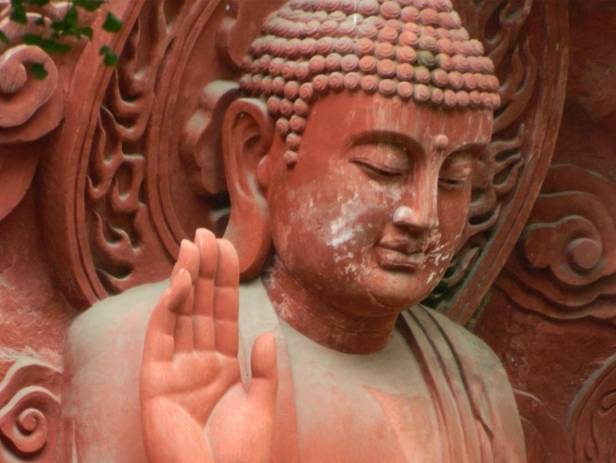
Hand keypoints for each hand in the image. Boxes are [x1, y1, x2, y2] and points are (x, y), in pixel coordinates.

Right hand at [140, 229, 277, 462]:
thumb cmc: (241, 455)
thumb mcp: (261, 406)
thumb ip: (264, 370)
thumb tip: (268, 333)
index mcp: (222, 364)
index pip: (222, 311)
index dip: (224, 280)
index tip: (228, 246)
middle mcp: (196, 361)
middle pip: (199, 305)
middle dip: (203, 269)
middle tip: (205, 232)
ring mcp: (174, 369)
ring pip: (180, 314)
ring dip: (184, 279)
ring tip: (192, 245)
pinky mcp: (154, 381)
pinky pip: (160, 337)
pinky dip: (167, 308)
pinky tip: (179, 282)